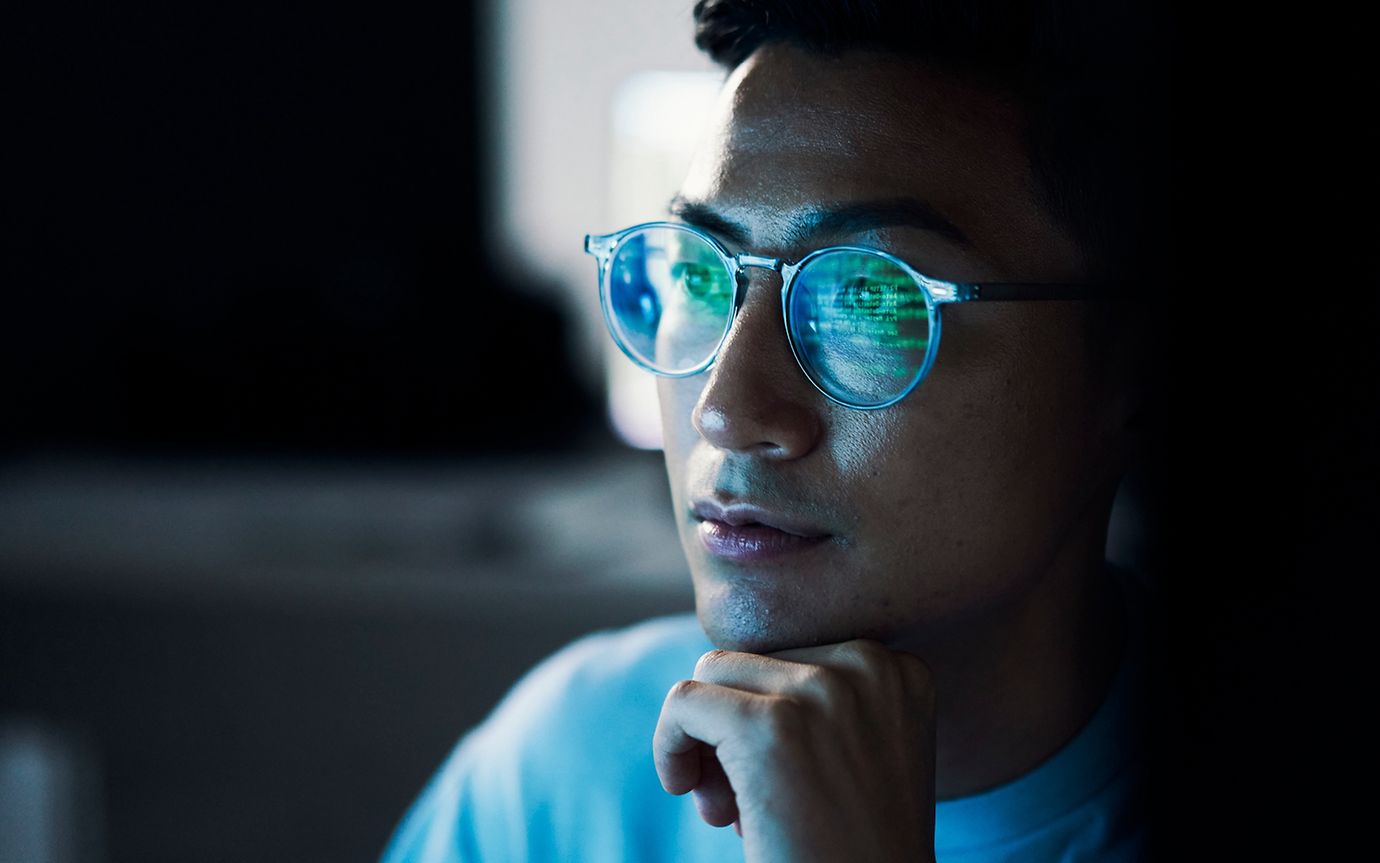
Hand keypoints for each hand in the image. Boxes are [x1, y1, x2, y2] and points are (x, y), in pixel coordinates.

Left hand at [652, 639, 936, 862]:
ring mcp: (821, 691)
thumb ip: (819, 700)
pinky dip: (669, 744)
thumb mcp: (863, 754)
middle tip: (737, 804)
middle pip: (751, 663)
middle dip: (731, 729)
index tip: (774, 778)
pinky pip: (684, 702)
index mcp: (897, 671)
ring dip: (704, 741)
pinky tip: (684, 788)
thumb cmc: (856, 850)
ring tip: (723, 808)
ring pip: (713, 675)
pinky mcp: (767, 725)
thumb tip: (720, 668)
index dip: (767, 716)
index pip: (793, 657)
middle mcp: (868, 666)